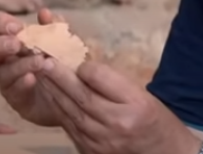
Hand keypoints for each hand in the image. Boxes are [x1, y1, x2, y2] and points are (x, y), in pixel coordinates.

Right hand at [0, 9, 64, 126]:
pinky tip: (32, 79)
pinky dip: (22, 83)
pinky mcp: (16, 98)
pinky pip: (13, 90)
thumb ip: (55, 27)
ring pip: (3, 70)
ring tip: (40, 61)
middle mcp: (6, 58)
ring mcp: (9, 79)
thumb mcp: (65, 42)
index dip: (0, 23)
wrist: (77, 92)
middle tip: (17, 44)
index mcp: (14, 38)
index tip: (17, 27)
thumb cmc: (65, 61)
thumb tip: (45, 12)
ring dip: (20, 64)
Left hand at [38, 59, 195, 153]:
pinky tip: (52, 97)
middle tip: (43, 60)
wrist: (162, 153)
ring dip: (53, 92)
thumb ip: (116, 84)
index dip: (85, 68)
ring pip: (71, 113)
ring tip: (41, 75)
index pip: (102, 81)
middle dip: (59, 77)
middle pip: (82, 97)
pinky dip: (59, 110)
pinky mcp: (90, 151)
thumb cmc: (155, 119)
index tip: (75, 58)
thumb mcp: (144, 95)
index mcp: (135, 105)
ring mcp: (101, 142)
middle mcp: (117, 124)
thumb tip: (85, 70)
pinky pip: (70, 128)